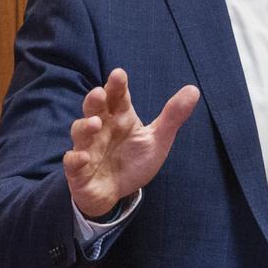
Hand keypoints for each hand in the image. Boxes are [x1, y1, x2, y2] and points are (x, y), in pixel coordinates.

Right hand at [63, 68, 199, 217]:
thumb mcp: (157, 139)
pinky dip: (76, 159)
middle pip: (94, 108)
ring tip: (96, 124)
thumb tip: (194, 89)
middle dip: (95, 100)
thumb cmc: (133, 161)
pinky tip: (84, 158)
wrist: (115, 193)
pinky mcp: (78, 170)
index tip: (119, 74)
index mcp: (120, 117)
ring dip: (85, 126)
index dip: (117, 86)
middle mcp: (101, 128)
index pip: (117, 97)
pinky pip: (73, 162)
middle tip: (100, 92)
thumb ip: (172, 116)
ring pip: (80, 132)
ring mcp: (88, 148)